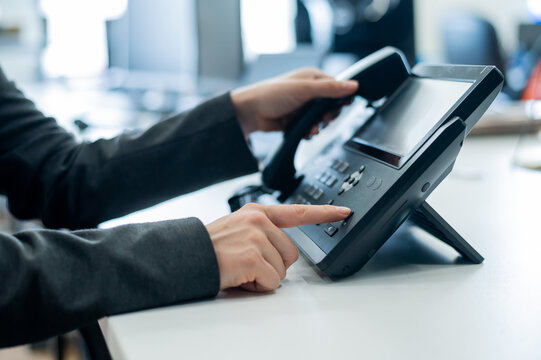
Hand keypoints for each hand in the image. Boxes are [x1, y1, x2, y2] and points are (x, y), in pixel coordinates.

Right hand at [206, 203, 350, 291]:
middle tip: (248, 264)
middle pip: (291, 254)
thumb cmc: (210, 248)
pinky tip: (239, 277)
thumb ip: (263, 231)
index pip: (297, 212)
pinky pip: (272, 282)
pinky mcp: (253, 256)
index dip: (324, 213)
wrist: (185, 257)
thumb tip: (285, 252)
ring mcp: (256, 237)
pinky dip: (257, 287)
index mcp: (257, 212)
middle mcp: (259, 220)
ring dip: (264, 277)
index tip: (344, 212)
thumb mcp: (238, 228)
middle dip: (274, 265)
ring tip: (240, 269)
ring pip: (282, 270)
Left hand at [230, 68, 357, 137]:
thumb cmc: (272, 94)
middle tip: (322, 120)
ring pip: (320, 120)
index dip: (340, 99)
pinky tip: (305, 133)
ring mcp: (302, 107)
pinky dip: (309, 132)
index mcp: (313, 78)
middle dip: (328, 117)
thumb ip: (330, 89)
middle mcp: (309, 92)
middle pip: (330, 107)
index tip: (341, 107)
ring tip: (311, 129)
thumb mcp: (305, 90)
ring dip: (318, 127)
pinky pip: (310, 128)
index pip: (337, 88)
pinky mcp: (296, 120)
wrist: (250, 113)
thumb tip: (353, 85)